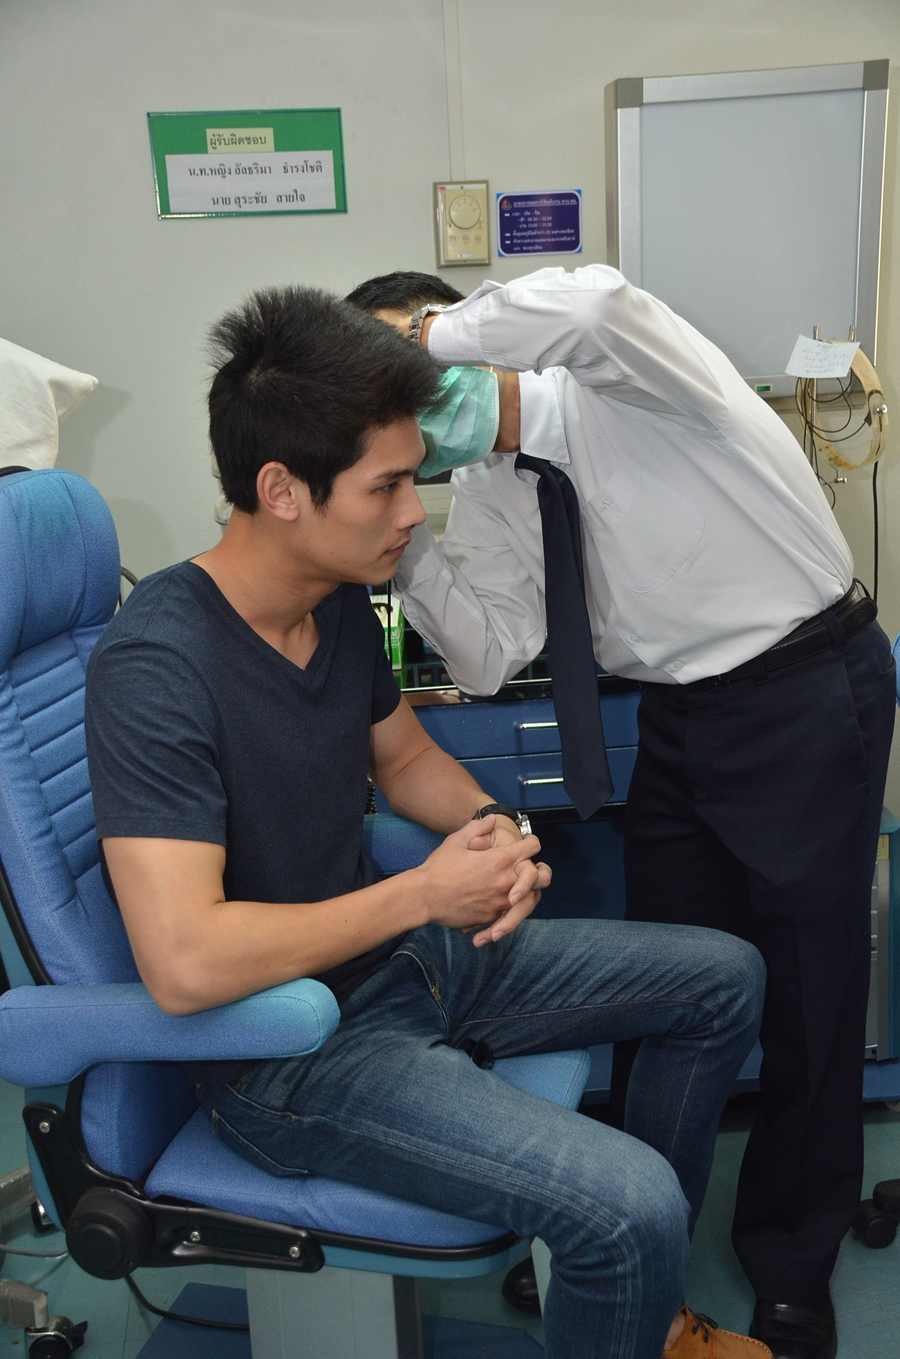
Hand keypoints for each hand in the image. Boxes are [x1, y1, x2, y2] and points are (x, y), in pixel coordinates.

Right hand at [414, 815, 548, 943]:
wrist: (423, 897)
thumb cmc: (438, 867)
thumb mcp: (457, 840)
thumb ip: (478, 827)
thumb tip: (492, 819)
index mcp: (499, 860)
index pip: (531, 847)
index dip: (531, 842)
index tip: (527, 843)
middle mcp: (505, 881)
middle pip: (542, 876)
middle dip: (541, 871)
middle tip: (535, 869)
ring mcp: (500, 902)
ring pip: (530, 900)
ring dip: (527, 892)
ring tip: (520, 890)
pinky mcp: (491, 917)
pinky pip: (510, 915)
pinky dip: (509, 911)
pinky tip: (502, 907)